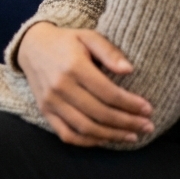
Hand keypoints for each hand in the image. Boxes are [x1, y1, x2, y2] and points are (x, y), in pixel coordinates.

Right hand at [16, 22, 153, 145]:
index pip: (109, 93)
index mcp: (74, 67)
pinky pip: (67, 134)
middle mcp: (60, 86)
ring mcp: (50, 101)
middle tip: (147, 126)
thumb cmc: (66, 42)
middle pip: (100, 113)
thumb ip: (109, 51)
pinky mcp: (44, 111)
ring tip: (132, 136)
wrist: (31, 47)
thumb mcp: (88, 37)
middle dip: (128, 123)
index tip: (148, 109)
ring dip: (112, 135)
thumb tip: (129, 70)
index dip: (131, 104)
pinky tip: (105, 139)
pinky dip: (88, 142)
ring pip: (85, 127)